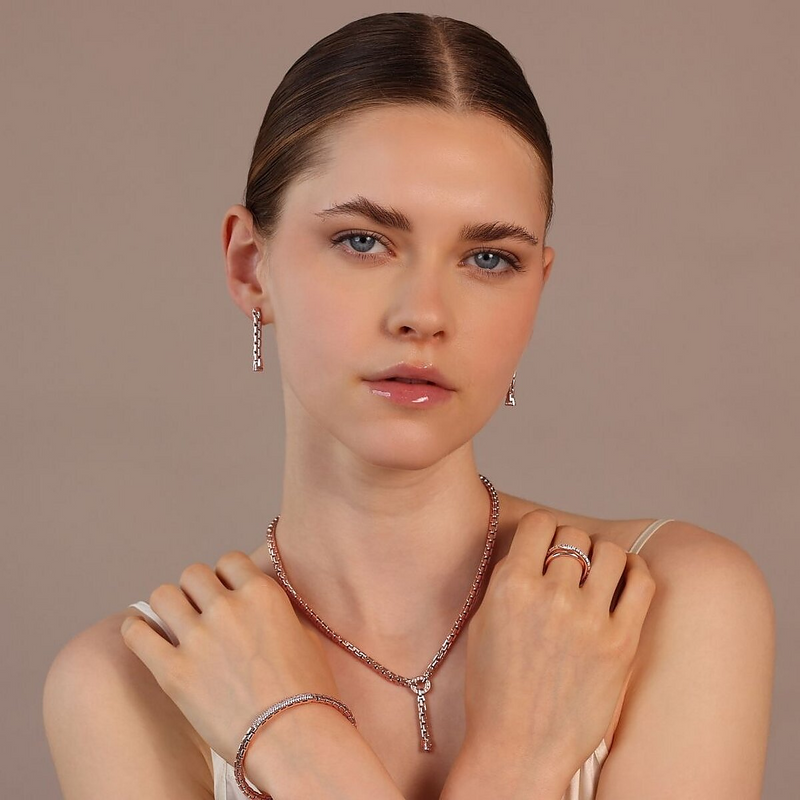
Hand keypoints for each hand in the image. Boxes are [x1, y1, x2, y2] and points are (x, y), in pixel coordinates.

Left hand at [120, 551, 340, 767]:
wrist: (294, 739)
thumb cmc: (309, 692)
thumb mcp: (306, 637)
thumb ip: (279, 613)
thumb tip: (265, 608)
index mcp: (262, 594)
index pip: (229, 560)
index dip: (225, 575)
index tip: (224, 591)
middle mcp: (228, 607)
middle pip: (193, 573)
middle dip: (195, 589)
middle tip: (198, 610)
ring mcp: (198, 638)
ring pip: (163, 595)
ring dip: (168, 606)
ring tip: (171, 622)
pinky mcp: (174, 672)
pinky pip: (137, 634)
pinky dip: (136, 630)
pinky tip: (140, 633)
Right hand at [460, 509, 655, 788]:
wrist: (519, 749)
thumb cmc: (494, 689)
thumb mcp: (483, 622)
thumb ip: (507, 580)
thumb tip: (533, 550)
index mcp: (510, 586)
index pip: (540, 523)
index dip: (543, 530)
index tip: (546, 542)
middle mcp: (550, 595)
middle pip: (574, 536)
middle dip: (571, 546)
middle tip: (569, 567)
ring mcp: (589, 620)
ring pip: (609, 553)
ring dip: (602, 556)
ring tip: (598, 572)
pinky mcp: (621, 643)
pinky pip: (642, 582)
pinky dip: (636, 570)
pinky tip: (628, 576)